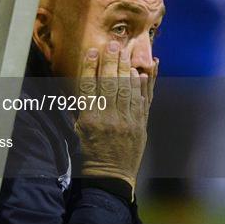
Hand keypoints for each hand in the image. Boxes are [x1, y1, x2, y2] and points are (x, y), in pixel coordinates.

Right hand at [75, 41, 157, 190]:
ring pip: (128, 89)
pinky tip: (145, 71)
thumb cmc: (89, 155)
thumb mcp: (78, 133)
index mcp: (90, 120)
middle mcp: (110, 118)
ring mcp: (128, 121)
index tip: (92, 52)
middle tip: (113, 45)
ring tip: (126, 52)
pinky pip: (144, 100)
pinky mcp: (141, 125)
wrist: (111, 179)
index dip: (90, 67)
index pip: (89, 87)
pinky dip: (146, 84)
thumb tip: (83, 87)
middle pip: (110, 84)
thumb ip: (81, 110)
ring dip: (127, 68)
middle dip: (111, 62)